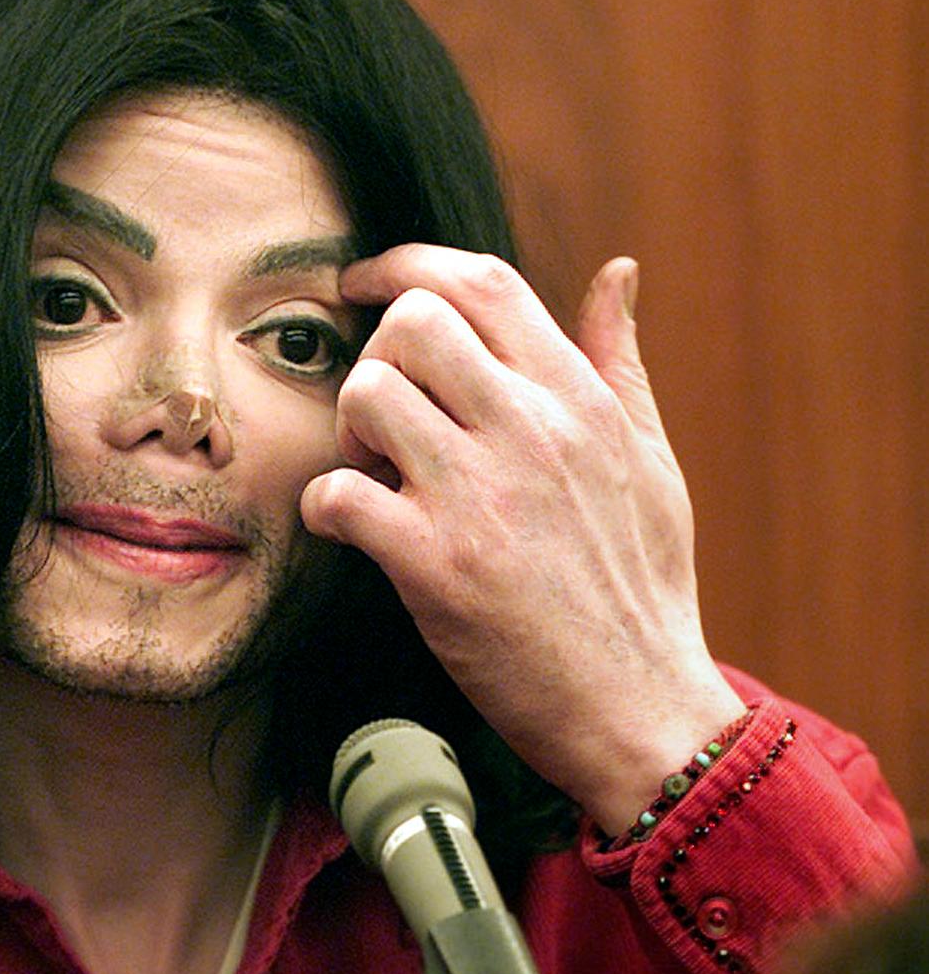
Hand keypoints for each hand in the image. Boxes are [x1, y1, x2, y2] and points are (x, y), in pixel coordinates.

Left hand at [299, 247, 744, 833]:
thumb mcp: (650, 462)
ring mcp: (480, 497)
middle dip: (376, 354)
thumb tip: (617, 272)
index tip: (367, 283)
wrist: (638, 708)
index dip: (408, 266)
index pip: (483, 282)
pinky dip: (323, 508)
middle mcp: (530, 432)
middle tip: (381, 413)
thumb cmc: (641, 589)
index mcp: (581, 401)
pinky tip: (350, 529)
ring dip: (348, 431)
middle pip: (413, 323)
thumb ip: (620, 362)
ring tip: (373, 473)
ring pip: (367, 394)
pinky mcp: (435, 567)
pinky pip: (337, 495)